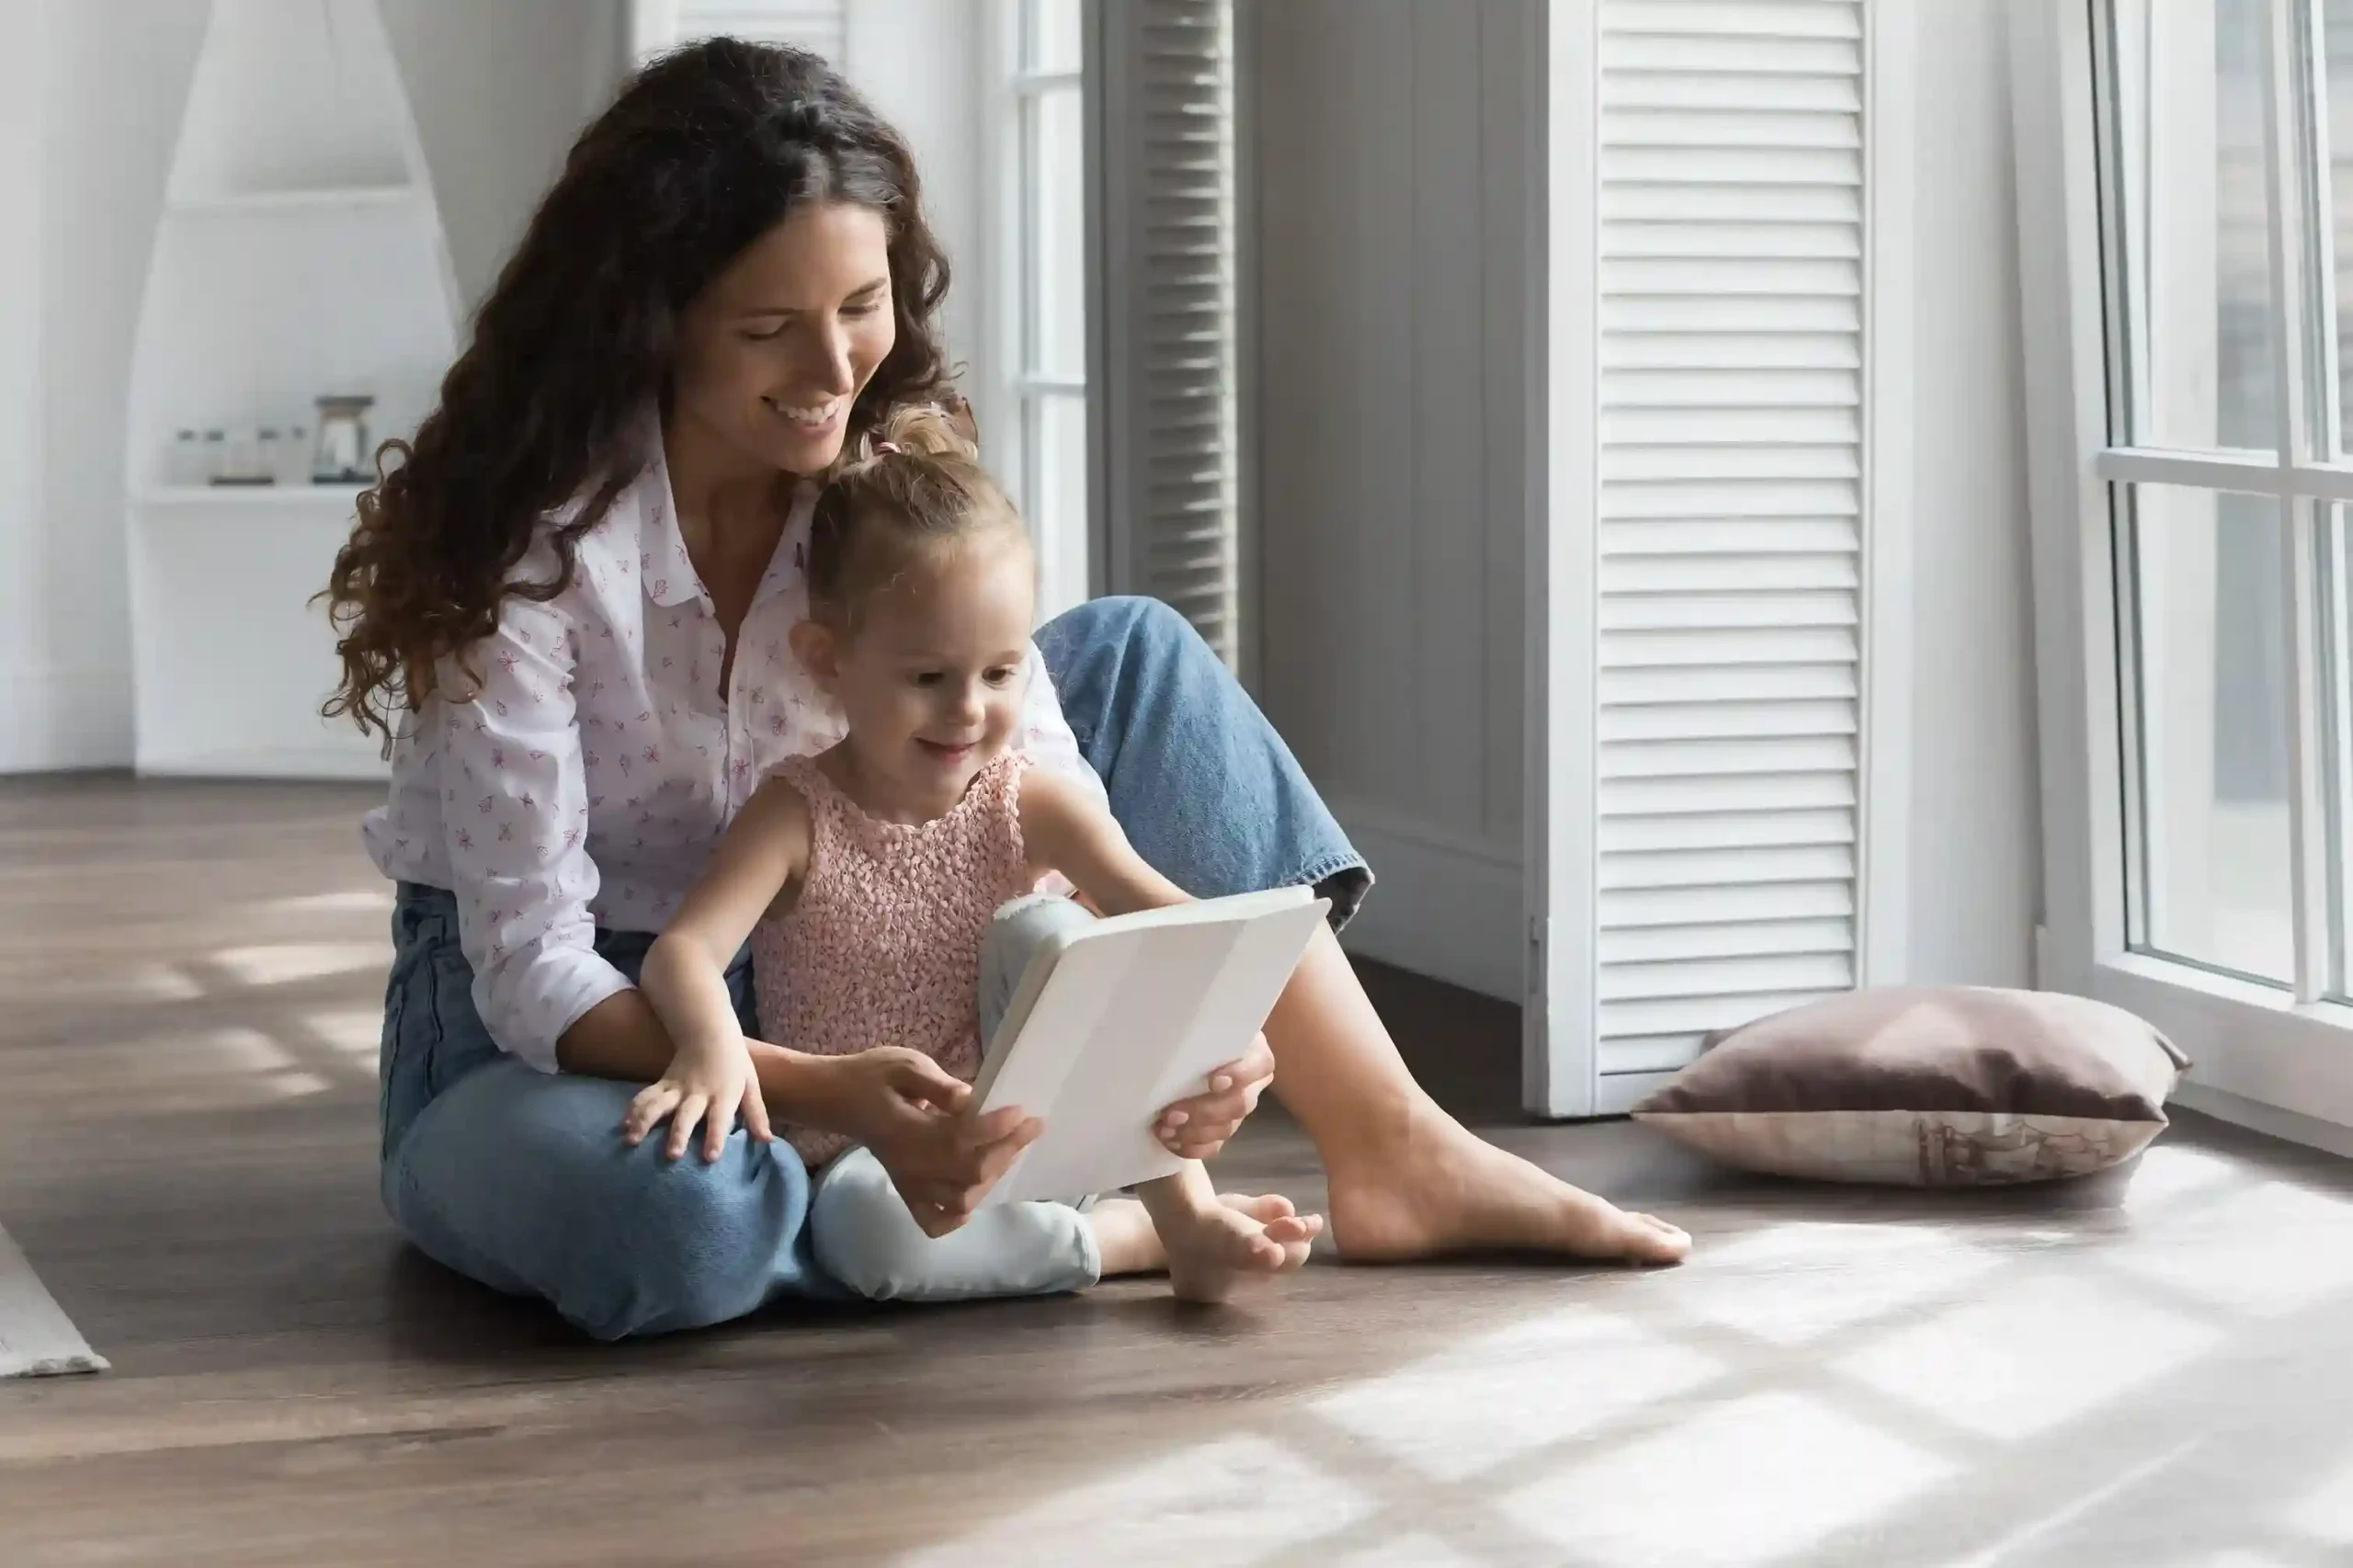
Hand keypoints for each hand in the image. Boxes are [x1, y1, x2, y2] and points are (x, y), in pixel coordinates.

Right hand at [623, 1039, 772, 1162]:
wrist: (709, 1031)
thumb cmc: (734, 1063)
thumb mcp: (751, 1084)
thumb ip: (756, 1114)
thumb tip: (767, 1141)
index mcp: (724, 1095)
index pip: (721, 1119)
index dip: (716, 1137)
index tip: (710, 1158)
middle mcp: (699, 1093)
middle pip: (687, 1115)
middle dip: (679, 1134)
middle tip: (671, 1155)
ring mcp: (677, 1087)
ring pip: (659, 1104)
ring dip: (645, 1121)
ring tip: (632, 1140)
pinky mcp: (662, 1083)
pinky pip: (646, 1096)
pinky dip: (634, 1109)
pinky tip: (624, 1124)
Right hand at [819, 1047, 1042, 1237]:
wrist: (837, 1098)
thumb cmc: (871, 1076)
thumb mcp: (904, 1064)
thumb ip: (937, 1084)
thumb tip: (969, 1100)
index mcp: (908, 1132)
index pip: (961, 1139)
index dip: (996, 1128)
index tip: (1022, 1111)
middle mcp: (911, 1166)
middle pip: (969, 1173)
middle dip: (1007, 1150)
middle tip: (1032, 1125)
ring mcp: (908, 1184)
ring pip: (961, 1199)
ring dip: (992, 1177)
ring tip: (1012, 1148)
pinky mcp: (906, 1191)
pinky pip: (934, 1221)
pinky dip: (958, 1216)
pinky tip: (974, 1194)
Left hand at [1153, 1032, 1274, 1160]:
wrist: (1184, 1048)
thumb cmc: (1191, 1029)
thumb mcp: (1197, 1022)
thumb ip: (1196, 1028)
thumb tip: (1168, 1029)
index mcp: (1252, 1050)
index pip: (1260, 1063)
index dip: (1241, 1074)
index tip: (1215, 1081)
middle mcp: (1252, 1082)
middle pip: (1240, 1103)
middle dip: (1204, 1112)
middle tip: (1172, 1113)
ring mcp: (1239, 1107)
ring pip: (1226, 1128)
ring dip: (1193, 1132)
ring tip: (1164, 1128)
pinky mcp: (1224, 1127)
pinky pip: (1215, 1146)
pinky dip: (1193, 1148)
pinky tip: (1172, 1142)